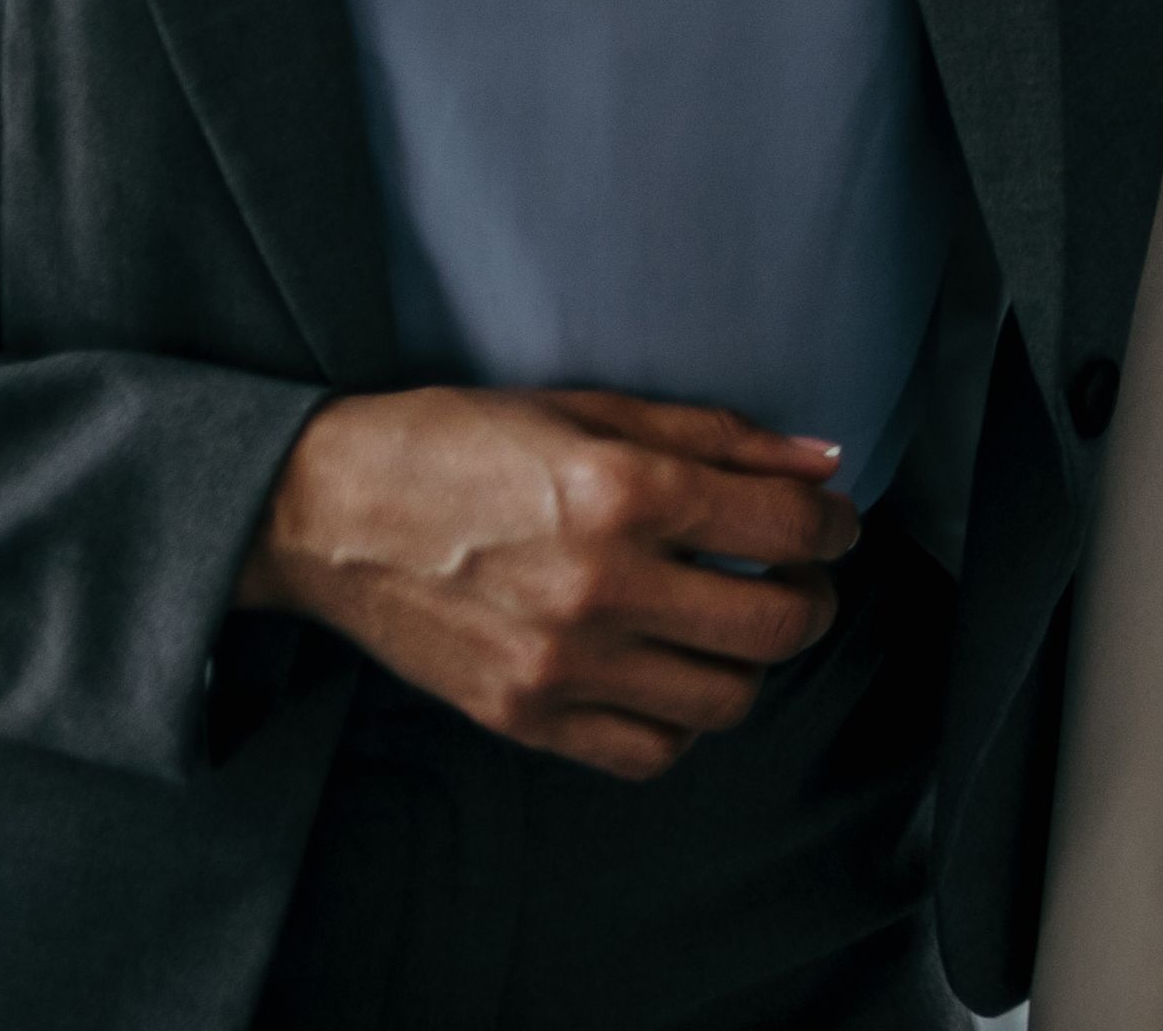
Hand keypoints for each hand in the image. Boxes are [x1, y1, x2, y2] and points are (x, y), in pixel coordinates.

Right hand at [236, 386, 856, 778]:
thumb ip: (720, 439)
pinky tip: (672, 674)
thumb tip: (822, 463)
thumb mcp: (597, 409)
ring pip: (725, 700)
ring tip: (737, 624)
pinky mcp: (521, 717)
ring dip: (753, 664)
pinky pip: (647, 753)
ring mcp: (559, 665)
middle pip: (776, 624)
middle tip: (800, 576)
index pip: (788, 526)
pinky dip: (681, 722)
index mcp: (623, 493)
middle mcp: (600, 587)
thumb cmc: (460, 444)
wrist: (328, 511)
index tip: (832, 524)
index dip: (834, 525)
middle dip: (813, 598)